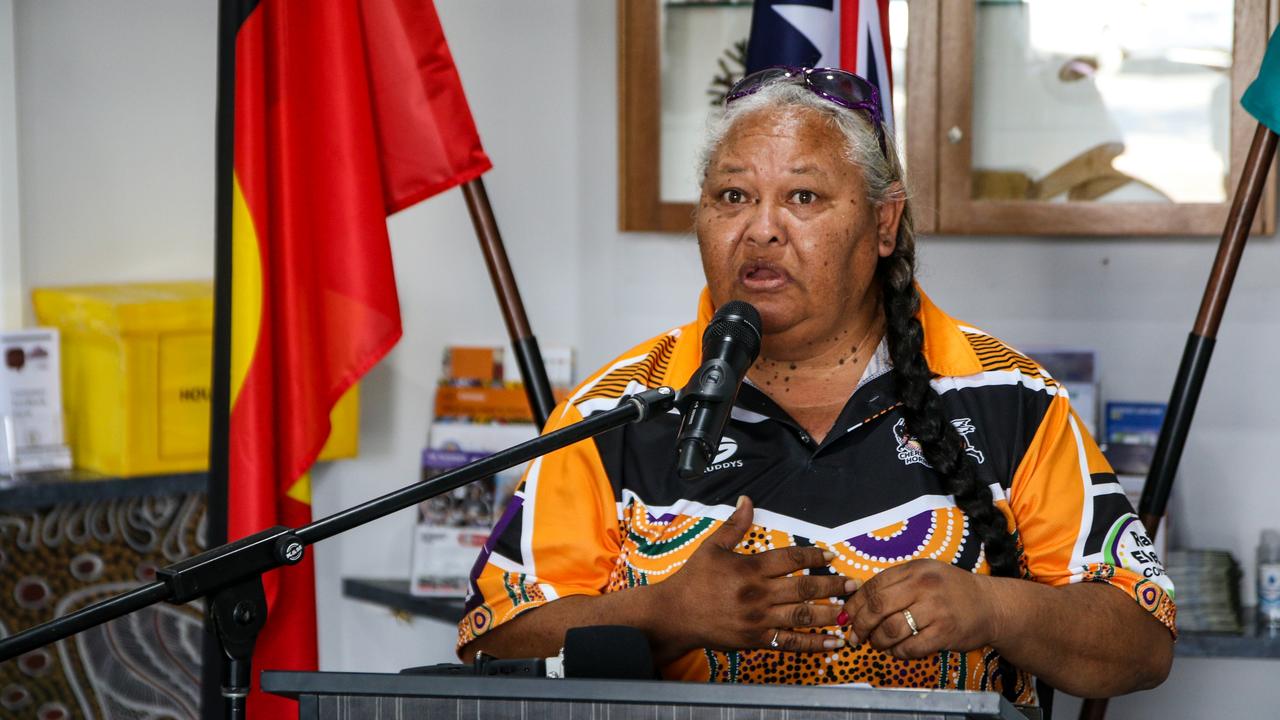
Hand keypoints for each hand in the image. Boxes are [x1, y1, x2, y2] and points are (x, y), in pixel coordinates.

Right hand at [651, 496, 854, 656]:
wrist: (674, 615)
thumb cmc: (693, 580)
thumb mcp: (711, 548)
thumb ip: (734, 526)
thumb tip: (747, 500)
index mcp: (749, 568)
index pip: (789, 559)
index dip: (812, 555)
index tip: (830, 555)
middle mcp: (758, 594)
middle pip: (803, 587)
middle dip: (831, 585)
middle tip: (852, 584)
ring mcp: (758, 619)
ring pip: (802, 616)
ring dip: (829, 613)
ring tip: (850, 610)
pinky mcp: (756, 640)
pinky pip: (790, 642)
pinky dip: (814, 644)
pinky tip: (833, 642)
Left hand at [839, 559, 1000, 659]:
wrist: (991, 605)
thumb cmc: (952, 591)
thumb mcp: (925, 574)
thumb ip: (896, 584)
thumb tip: (858, 602)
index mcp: (915, 569)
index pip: (873, 585)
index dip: (855, 604)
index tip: (847, 616)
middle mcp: (924, 586)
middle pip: (878, 607)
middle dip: (861, 624)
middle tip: (856, 635)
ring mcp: (936, 610)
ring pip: (891, 629)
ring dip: (878, 641)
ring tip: (877, 644)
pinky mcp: (945, 633)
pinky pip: (911, 647)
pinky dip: (898, 653)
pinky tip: (897, 651)